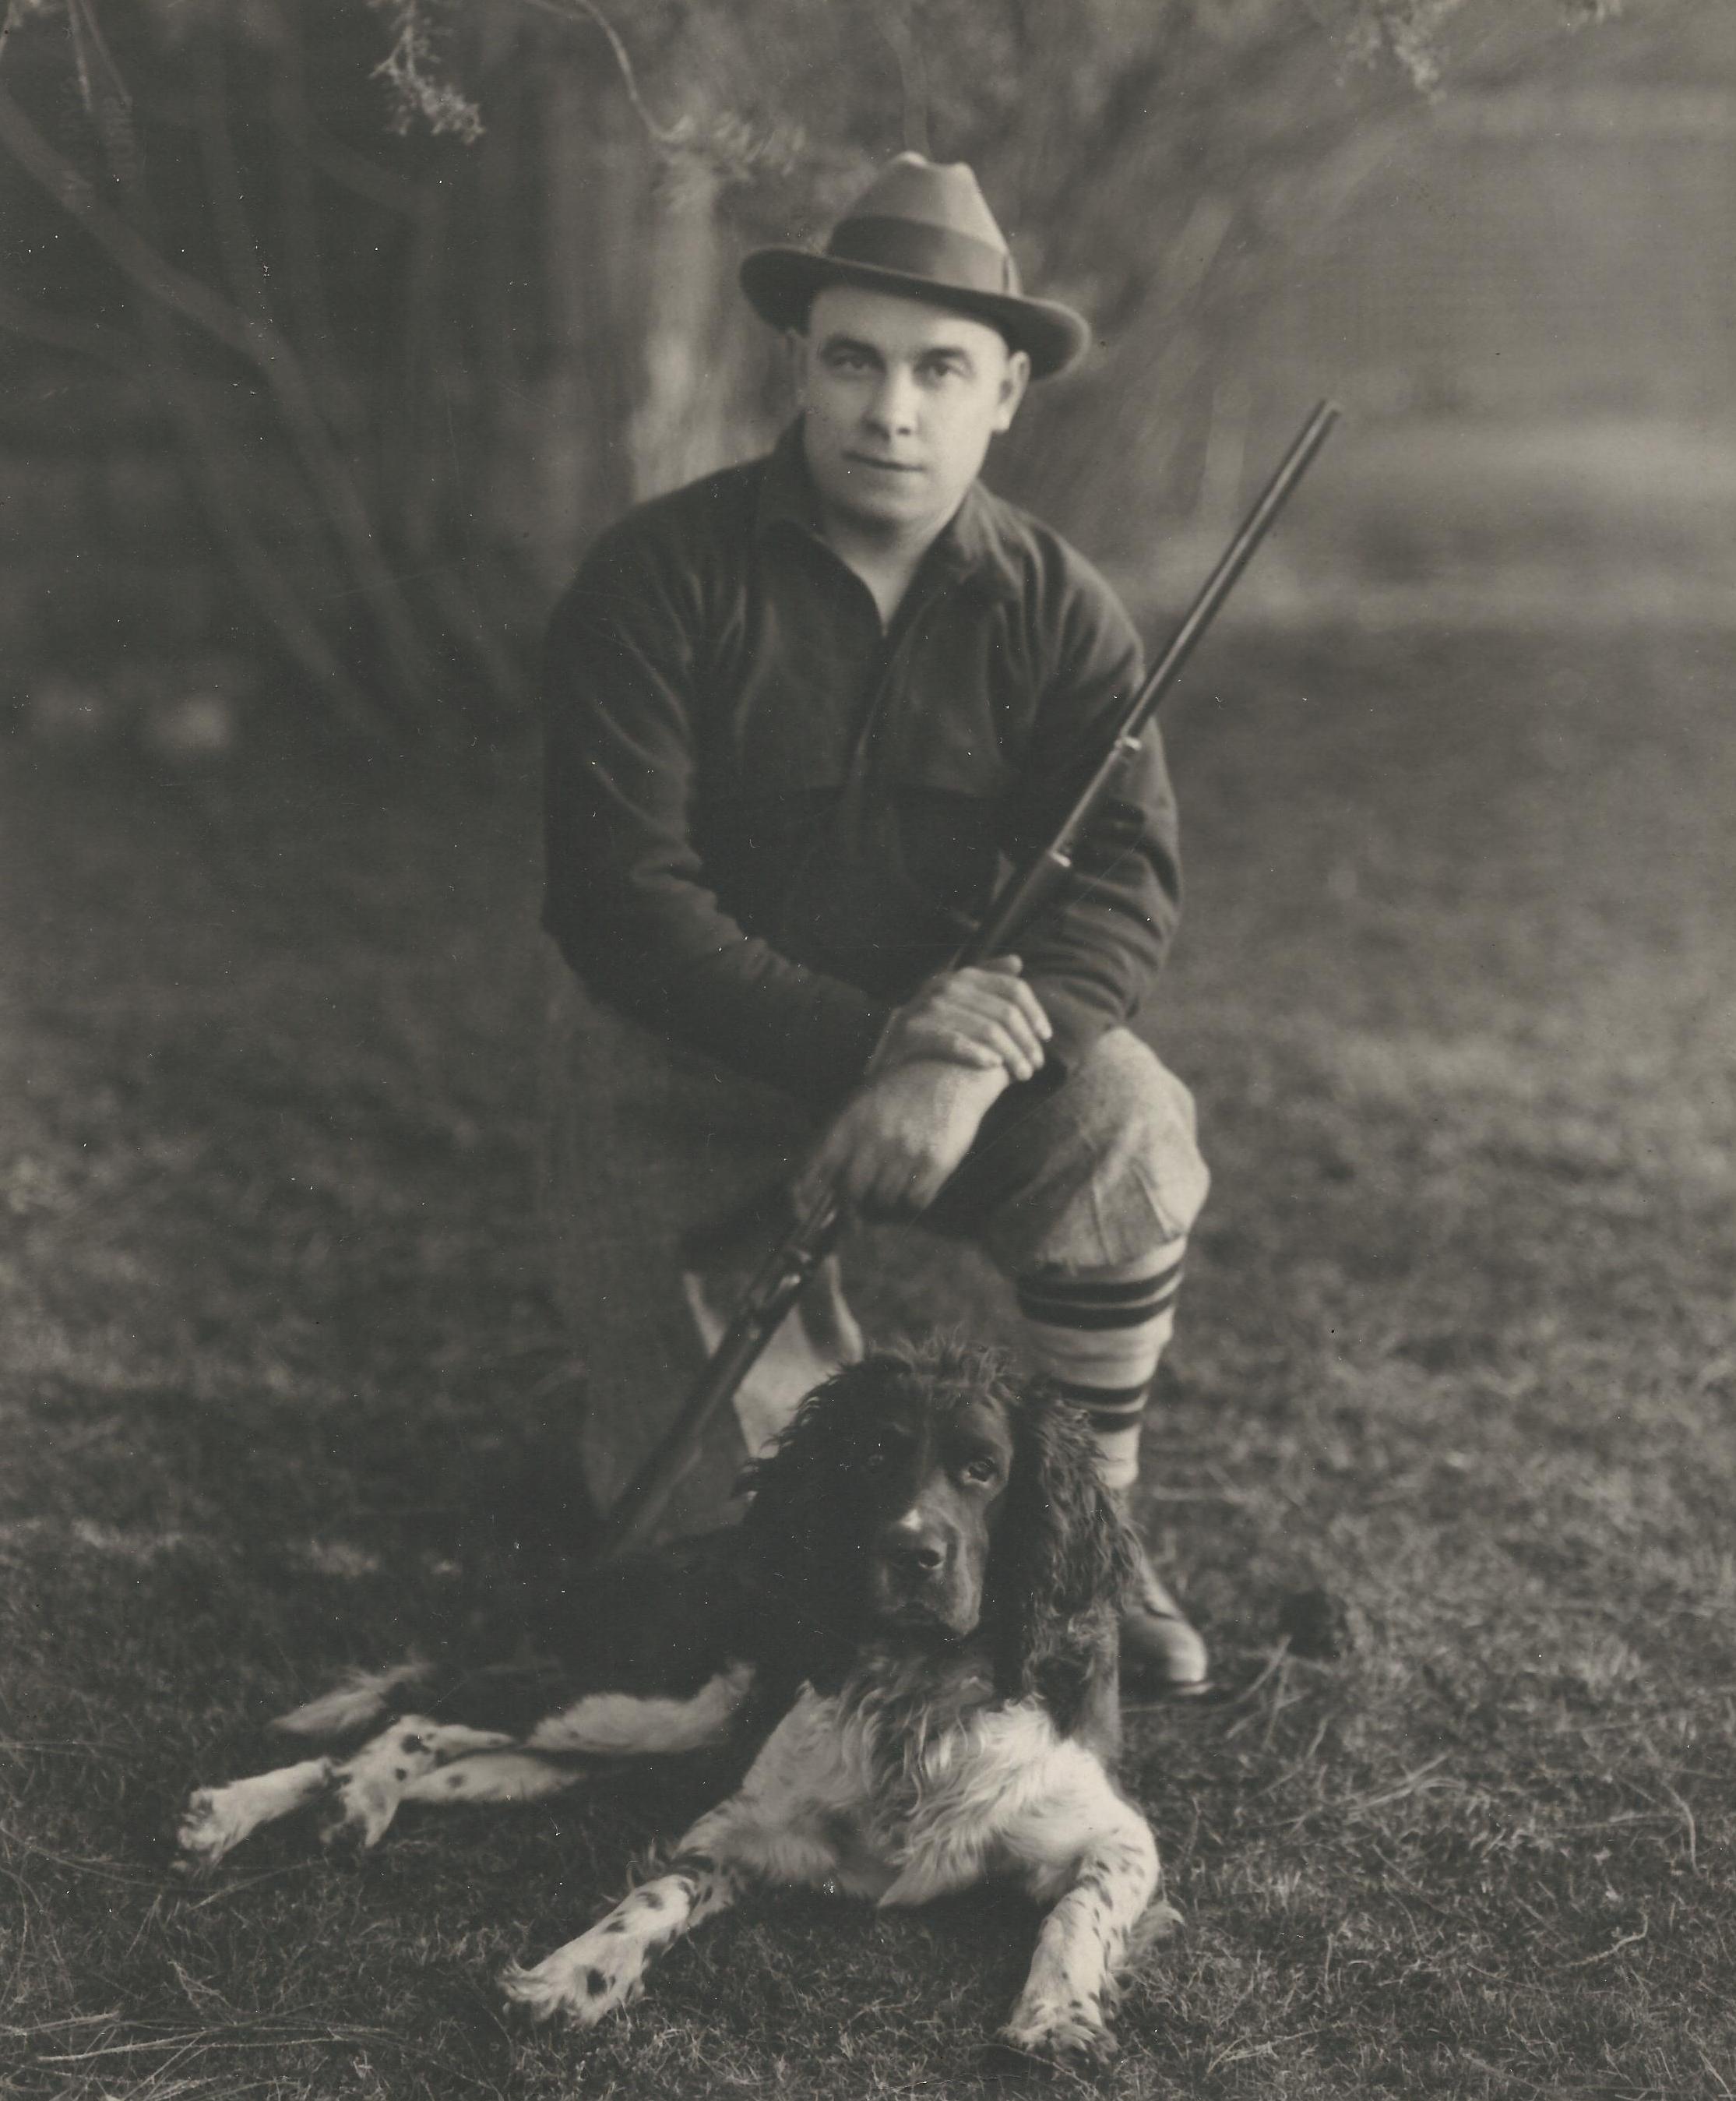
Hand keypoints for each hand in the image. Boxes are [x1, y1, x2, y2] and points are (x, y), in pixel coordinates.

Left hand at [793, 1059, 1008, 1220]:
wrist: (951, 1073)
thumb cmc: (902, 1090)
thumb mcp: (861, 1102)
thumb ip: (835, 1138)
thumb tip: (809, 1182)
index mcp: (850, 1121)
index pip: (814, 1168)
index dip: (803, 1195)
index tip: (802, 1211)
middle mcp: (874, 1137)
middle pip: (851, 1193)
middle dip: (854, 1202)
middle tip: (864, 1199)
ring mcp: (905, 1151)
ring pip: (884, 1200)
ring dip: (888, 1197)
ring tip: (898, 1176)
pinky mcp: (935, 1162)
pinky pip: (916, 1201)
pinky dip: (915, 1197)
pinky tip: (918, 1178)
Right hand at [870, 957, 1051, 1083]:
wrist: (879, 1044)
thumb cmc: (931, 1025)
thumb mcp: (958, 997)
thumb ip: (987, 979)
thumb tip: (1017, 962)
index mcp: (964, 977)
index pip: (1014, 989)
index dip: (1035, 1013)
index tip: (1045, 1038)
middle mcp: (947, 986)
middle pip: (1005, 1013)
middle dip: (1025, 1042)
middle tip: (1035, 1066)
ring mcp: (929, 1008)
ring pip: (986, 1029)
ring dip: (1010, 1054)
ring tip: (1021, 1074)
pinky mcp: (913, 1030)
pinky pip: (953, 1041)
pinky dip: (977, 1053)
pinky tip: (992, 1066)